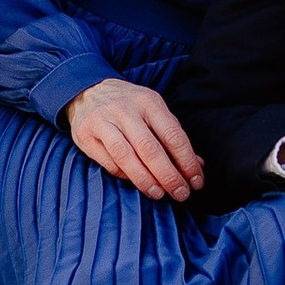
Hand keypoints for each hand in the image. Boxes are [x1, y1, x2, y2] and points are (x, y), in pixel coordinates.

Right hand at [68, 75, 205, 198]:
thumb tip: (198, 166)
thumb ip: (173, 138)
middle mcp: (125, 109)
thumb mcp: (153, 111)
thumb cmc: (129, 106)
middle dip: (168, 175)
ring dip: (145, 179)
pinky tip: (136, 182)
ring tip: (159, 194)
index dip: (186, 161)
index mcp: (148, 101)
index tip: (196, 181)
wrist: (87, 90)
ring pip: (126, 156)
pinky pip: (108, 162)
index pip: (172, 134)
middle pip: (150, 148)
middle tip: (181, 193)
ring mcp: (102, 121)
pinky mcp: (85, 135)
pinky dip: (124, 175)